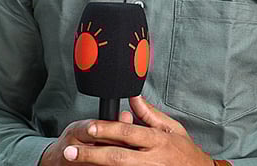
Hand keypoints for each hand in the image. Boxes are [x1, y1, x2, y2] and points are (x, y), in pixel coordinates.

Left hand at [58, 96, 213, 165]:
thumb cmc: (185, 153)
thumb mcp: (172, 129)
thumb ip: (149, 114)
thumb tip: (132, 96)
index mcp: (157, 141)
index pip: (127, 133)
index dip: (107, 129)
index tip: (88, 127)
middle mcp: (152, 160)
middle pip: (117, 156)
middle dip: (91, 154)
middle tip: (71, 151)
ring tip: (77, 161)